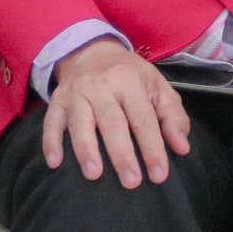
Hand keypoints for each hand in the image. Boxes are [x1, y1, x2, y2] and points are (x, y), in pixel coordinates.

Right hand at [43, 40, 191, 188]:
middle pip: (112, 122)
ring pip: (80, 121)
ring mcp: (76, 93)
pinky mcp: (58, 101)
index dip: (152, 147)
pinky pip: (51, 121)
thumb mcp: (157, 86)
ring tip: (93, 174)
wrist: (92, 50)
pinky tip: (54, 163)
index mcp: (129, 81)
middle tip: (131, 182)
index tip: (159, 174)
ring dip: (85, 148)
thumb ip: (173, 116)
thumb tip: (181, 147)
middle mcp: (101, 85)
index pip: (143, 119)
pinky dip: (51, 141)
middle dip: (122, 153)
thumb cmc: (130, 75)